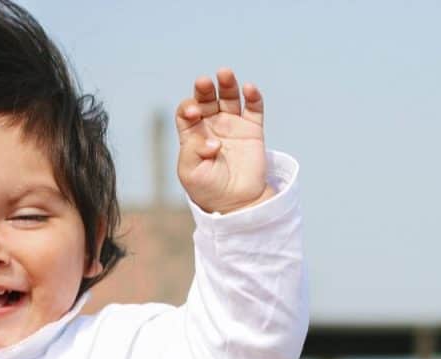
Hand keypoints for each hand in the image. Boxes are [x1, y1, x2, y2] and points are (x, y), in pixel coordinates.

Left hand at [175, 68, 274, 213]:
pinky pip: (253, 108)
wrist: (237, 203)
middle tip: (204, 83)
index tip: (193, 114)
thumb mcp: (190, 173)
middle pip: (206, 98)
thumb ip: (192, 152)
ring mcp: (232, 126)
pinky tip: (249, 88)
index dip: (188, 107)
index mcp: (192, 134)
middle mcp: (211, 125)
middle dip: (203, 89)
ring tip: (225, 73)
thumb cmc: (209, 190)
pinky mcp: (252, 130)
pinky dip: (253, 96)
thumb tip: (212, 140)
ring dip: (227, 84)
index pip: (186, 112)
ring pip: (229, 97)